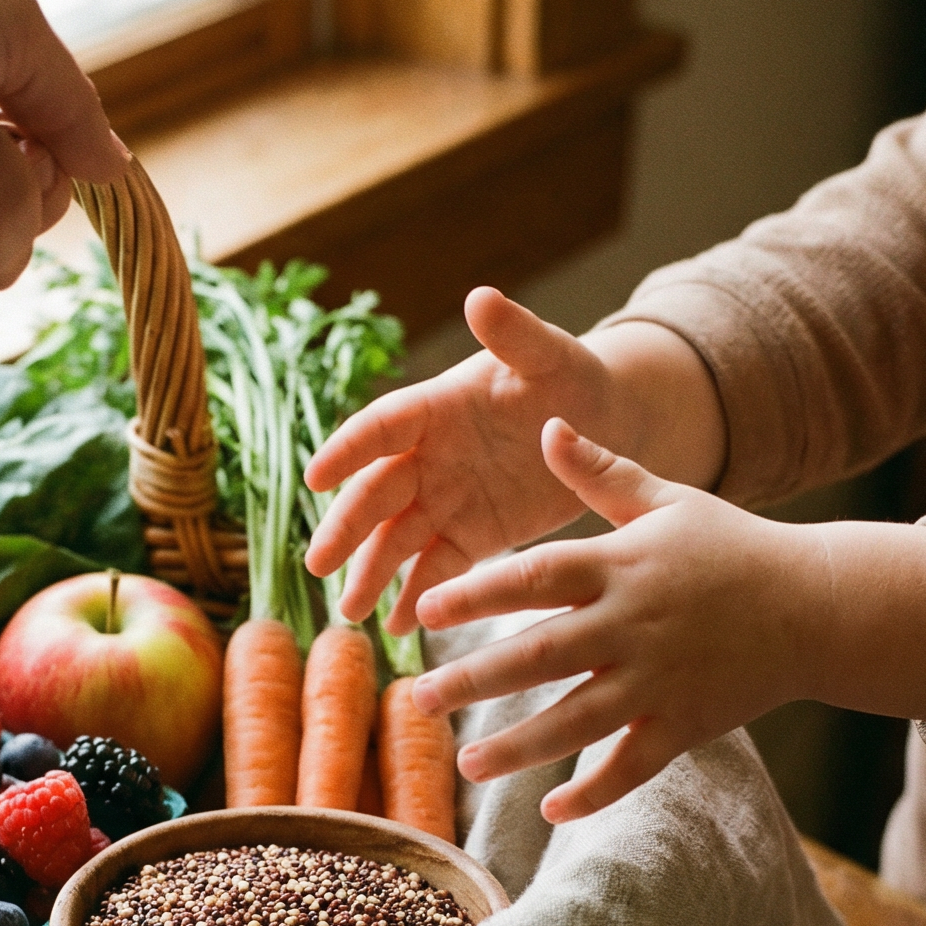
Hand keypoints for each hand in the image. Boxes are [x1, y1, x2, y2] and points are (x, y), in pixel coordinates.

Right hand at [303, 288, 621, 631]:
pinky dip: (417, 596)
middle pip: (378, 493)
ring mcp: (447, 498)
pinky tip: (397, 628)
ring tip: (351, 614)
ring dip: (371, 574)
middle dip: (347, 529)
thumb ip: (516, 333)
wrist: (609, 424)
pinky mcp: (472, 536)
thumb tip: (481, 297)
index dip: (348, 450)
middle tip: (319, 564)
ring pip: (398, 540)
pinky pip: (438, 569)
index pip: (382, 426)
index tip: (316, 478)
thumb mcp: (552, 355)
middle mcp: (430, 455)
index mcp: (439, 405)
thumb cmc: (575, 378)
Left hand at [412, 419, 925, 821]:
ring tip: (466, 765)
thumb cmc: (731, 547)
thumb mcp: (666, 500)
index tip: (428, 608)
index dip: (481, 591)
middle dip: (476, 680)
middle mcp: (634, 625)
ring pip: (579, 720)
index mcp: (623, 566)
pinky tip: (550, 812)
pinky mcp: (686, 723)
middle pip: (543, 655)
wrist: (816, 605)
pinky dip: (596, 791)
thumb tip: (546, 425)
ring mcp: (660, 679)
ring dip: (520, 747)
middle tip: (418, 700)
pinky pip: (634, 764)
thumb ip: (599, 471)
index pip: (538, 578)